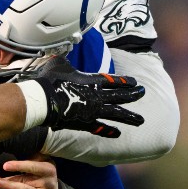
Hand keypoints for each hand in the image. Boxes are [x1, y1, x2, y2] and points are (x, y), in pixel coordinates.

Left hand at [0, 155, 60, 188]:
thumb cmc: (40, 175)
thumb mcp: (40, 164)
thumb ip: (31, 159)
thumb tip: (15, 151)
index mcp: (48, 169)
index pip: (32, 166)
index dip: (19, 165)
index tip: (5, 166)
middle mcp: (49, 182)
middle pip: (27, 180)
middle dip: (10, 180)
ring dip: (11, 188)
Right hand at [28, 56, 144, 136]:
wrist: (44, 100)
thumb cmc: (50, 80)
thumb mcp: (59, 63)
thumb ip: (65, 61)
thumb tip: (63, 55)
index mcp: (91, 80)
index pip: (113, 80)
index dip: (125, 81)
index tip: (135, 82)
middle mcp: (97, 96)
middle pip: (120, 96)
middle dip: (133, 95)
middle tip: (143, 93)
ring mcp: (93, 110)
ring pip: (116, 113)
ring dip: (129, 117)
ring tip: (141, 120)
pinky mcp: (85, 122)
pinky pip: (100, 127)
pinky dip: (109, 131)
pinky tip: (117, 133)